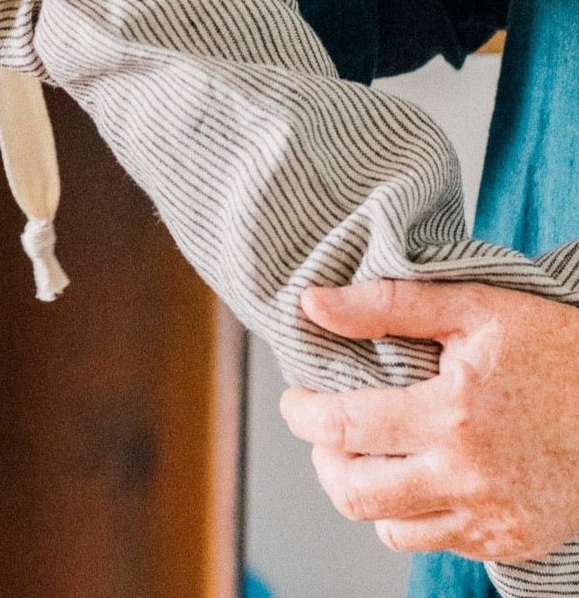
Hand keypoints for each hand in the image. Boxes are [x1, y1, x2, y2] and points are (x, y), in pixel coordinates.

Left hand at [281, 279, 578, 563]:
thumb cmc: (557, 348)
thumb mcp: (474, 307)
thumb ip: (386, 305)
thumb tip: (312, 305)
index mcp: (452, 416)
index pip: (344, 428)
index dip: (303, 415)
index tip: (295, 400)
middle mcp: (468, 478)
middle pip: (355, 492)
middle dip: (323, 459)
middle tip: (324, 429)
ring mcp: (491, 518)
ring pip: (389, 529)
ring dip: (362, 491)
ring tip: (364, 453)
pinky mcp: (511, 541)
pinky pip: (434, 542)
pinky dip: (408, 514)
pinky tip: (413, 475)